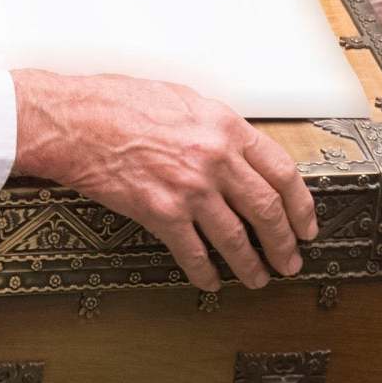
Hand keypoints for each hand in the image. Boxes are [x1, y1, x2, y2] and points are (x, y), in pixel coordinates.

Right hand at [9, 69, 317, 291]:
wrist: (75, 119)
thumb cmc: (120, 103)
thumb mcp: (183, 101)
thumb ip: (216, 128)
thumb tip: (240, 154)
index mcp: (225, 126)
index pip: (281, 171)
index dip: (301, 205)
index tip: (306, 224)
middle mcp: (214, 158)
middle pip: (266, 210)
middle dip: (285, 242)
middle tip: (291, 261)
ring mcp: (190, 188)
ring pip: (236, 238)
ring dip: (252, 265)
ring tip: (259, 278)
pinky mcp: (161, 212)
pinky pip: (193, 252)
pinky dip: (206, 273)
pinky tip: (211, 282)